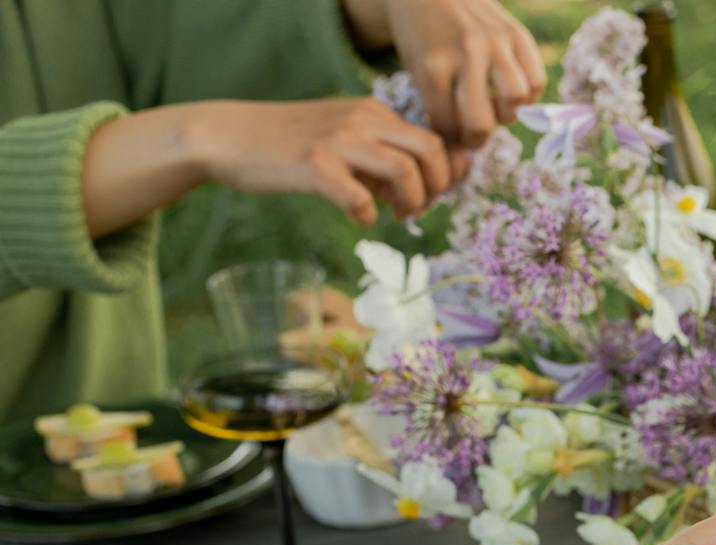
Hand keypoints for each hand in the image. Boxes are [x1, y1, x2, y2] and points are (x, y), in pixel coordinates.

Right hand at [184, 99, 456, 223]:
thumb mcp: (343, 142)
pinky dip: (367, 215)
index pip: (434, 140)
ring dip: (412, 201)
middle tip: (418, 209)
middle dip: (437, 188)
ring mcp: (338, 140)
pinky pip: (360, 196)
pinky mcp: (313, 165)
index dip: (446, 175)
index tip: (432, 196)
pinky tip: (357, 217)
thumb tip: (423, 193)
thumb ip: (381, 161)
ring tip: (396, 215)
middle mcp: (361, 120)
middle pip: (431, 150)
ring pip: (405, 170)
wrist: (227, 135)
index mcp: (373, 113)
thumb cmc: (289, 146)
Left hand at [349, 0, 547, 146]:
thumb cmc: (423, 38)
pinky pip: (535, 79)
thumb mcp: (417, 69)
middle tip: (473, 133)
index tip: (450, 136)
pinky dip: (528, 94)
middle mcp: (465, 53)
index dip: (450, 139)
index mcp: (432, 66)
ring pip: (516, 99)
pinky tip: (510, 90)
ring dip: (507, 113)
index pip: (447, 126)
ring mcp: (494, 41)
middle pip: (483, 122)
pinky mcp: (517, 33)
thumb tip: (463, 151)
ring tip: (495, 109)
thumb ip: (438, 105)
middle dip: (478, 137)